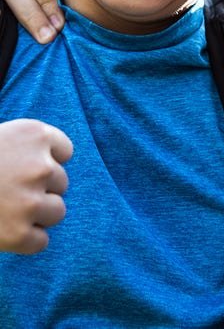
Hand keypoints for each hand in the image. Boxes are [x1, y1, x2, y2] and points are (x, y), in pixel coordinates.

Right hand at [0, 119, 72, 253]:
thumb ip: (25, 147)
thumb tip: (53, 166)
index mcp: (34, 135)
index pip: (64, 151)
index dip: (44, 161)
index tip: (23, 168)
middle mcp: (40, 165)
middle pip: (61, 182)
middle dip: (38, 189)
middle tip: (6, 192)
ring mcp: (30, 200)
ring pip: (57, 211)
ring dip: (36, 215)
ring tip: (5, 211)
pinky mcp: (19, 233)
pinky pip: (40, 241)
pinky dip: (24, 242)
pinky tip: (3, 232)